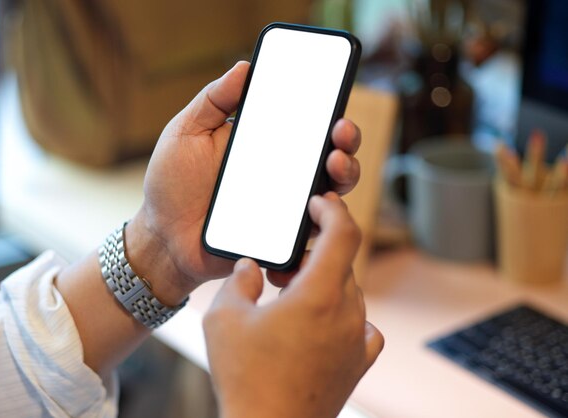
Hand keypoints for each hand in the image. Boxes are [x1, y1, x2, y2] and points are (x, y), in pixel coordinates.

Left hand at [127, 61, 361, 304]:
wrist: (162, 236)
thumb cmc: (172, 183)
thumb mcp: (186, 133)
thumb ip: (212, 100)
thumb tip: (245, 67)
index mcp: (264, 144)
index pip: (306, 124)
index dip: (327, 111)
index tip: (334, 100)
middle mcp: (283, 174)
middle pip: (330, 156)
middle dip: (346, 142)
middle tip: (340, 133)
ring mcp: (285, 207)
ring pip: (331, 192)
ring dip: (345, 176)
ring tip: (334, 164)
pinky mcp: (281, 239)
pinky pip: (312, 233)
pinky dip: (325, 221)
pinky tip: (319, 209)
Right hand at [203, 193, 383, 417]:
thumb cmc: (246, 377)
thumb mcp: (225, 318)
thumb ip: (238, 280)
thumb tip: (250, 267)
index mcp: (320, 294)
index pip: (344, 233)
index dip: (333, 209)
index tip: (319, 202)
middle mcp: (348, 313)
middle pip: (342, 262)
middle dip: (315, 251)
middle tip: (283, 263)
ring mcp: (356, 340)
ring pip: (349, 292)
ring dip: (324, 283)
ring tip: (291, 295)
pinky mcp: (357, 364)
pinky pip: (361, 325)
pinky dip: (342, 314)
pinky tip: (320, 323)